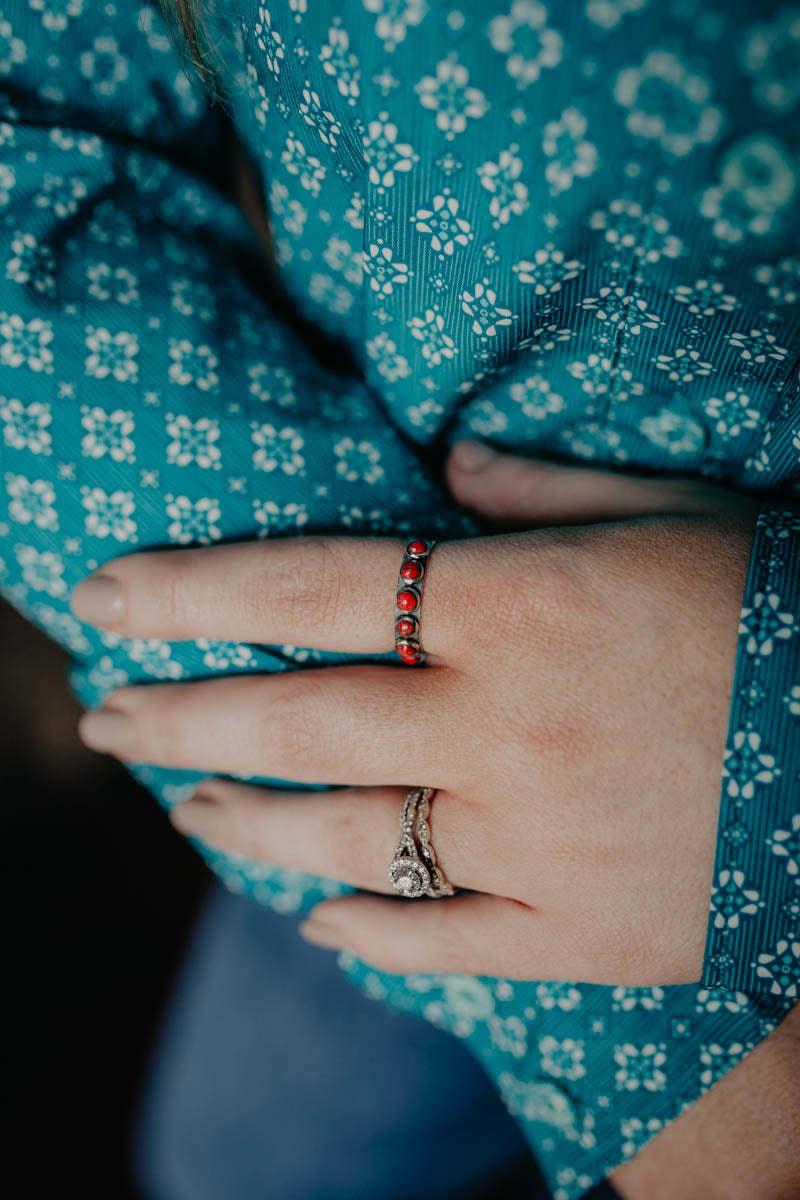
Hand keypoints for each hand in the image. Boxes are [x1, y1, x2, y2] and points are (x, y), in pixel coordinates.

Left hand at [70, 442, 759, 984]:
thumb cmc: (782, 605)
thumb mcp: (671, 514)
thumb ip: (541, 491)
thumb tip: (443, 467)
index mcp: (523, 608)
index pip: (313, 588)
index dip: (192, 591)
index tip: (106, 601)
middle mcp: (510, 725)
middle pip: (297, 723)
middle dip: (178, 720)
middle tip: (104, 721)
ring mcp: (544, 838)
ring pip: (350, 842)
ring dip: (251, 829)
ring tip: (190, 810)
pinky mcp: (588, 929)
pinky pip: (447, 942)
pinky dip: (370, 938)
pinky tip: (317, 924)